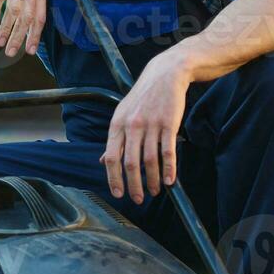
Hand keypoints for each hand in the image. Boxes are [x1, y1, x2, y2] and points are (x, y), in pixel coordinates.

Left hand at [100, 53, 191, 203]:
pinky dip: (169, 169)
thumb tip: (103, 160)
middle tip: (138, 199)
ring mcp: (151, 125)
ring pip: (150, 160)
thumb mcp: (122, 114)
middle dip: (133, 185)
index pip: (111, 157)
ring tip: (155, 191)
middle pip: (130, 163)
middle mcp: (132, 126)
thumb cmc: (143, 97)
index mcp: (117, 125)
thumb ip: (114, 139)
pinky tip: (170, 181)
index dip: (114, 178)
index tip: (118, 193)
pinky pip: (168, 151)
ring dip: (153, 180)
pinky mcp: (169, 124)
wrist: (165, 74)